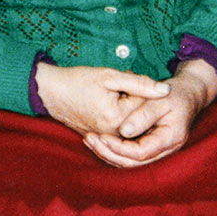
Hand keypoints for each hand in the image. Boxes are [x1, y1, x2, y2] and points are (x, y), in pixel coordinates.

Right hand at [36, 62, 171, 139]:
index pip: (146, 105)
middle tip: (116, 88)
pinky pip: (120, 129)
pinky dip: (120, 115)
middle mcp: (114, 134)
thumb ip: (140, 84)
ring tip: (110, 95)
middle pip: (140, 116)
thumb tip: (166, 91)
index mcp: (118, 119)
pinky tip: (109, 103)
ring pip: (131, 123)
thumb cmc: (77, 81)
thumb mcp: (109, 76)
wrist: (50, 93)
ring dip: (127, 107)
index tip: (125, 80)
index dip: (139, 88)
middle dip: (134, 99)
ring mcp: (107, 138)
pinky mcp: (102, 138)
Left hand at [89, 58, 216, 167]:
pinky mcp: (150, 147)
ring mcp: (158, 151)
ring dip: (108, 154)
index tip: (101, 136)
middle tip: (89, 140)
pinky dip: (113, 150)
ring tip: (89, 140)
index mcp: (170, 138)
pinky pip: (130, 155)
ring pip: (130, 162)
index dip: (119, 147)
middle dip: (109, 153)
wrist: (187, 94)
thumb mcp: (159, 99)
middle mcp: (165, 150)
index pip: (141, 153)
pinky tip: (98, 140)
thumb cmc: (174, 93)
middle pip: (133, 163)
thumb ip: (143, 115)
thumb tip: (124, 132)